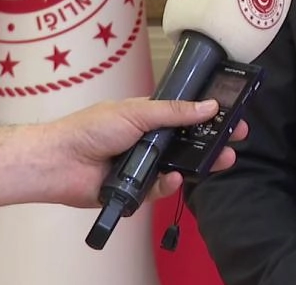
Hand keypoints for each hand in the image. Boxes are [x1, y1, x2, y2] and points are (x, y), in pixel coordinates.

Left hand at [0, 97, 248, 208]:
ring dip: (199, 164)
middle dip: (213, 143)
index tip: (233, 116)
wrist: (59, 162)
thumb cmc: (92, 129)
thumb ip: (174, 112)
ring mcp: (143, 165)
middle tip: (236, 143)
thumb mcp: (136, 112)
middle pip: (188, 143)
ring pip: (179, 167)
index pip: (186, 116)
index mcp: (149, 117)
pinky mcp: (136, 190)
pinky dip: (168, 184)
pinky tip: (174, 178)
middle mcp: (149, 141)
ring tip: (220, 161)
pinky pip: (160, 189)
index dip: (209, 117)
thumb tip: (210, 105)